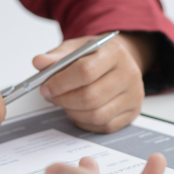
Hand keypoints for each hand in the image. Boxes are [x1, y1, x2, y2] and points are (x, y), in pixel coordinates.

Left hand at [32, 32, 150, 132]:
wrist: (120, 62)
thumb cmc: (96, 56)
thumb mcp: (77, 48)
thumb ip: (57, 55)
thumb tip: (39, 62)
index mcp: (115, 53)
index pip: (85, 71)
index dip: (60, 83)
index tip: (46, 87)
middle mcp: (129, 74)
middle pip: (91, 96)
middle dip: (64, 100)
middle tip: (52, 97)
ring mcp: (133, 95)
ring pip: (96, 115)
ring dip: (73, 112)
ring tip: (66, 102)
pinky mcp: (132, 112)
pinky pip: (103, 125)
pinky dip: (84, 121)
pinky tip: (79, 110)